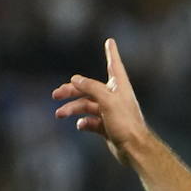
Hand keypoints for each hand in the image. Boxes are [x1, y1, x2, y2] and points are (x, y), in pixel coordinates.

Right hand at [52, 38, 148, 164]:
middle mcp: (114, 97)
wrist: (134, 149)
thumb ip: (90, 87)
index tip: (110, 41)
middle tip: (56, 94)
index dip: (111, 53)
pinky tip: (81, 125)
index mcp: (118, 86)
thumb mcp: (107, 101)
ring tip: (59, 114)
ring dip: (72, 109)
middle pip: (89, 88)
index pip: (114, 64)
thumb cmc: (125, 123)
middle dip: (72, 90)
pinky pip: (91, 121)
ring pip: (86, 106)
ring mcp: (110, 112)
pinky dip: (84, 122)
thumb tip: (74, 79)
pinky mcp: (107, 126)